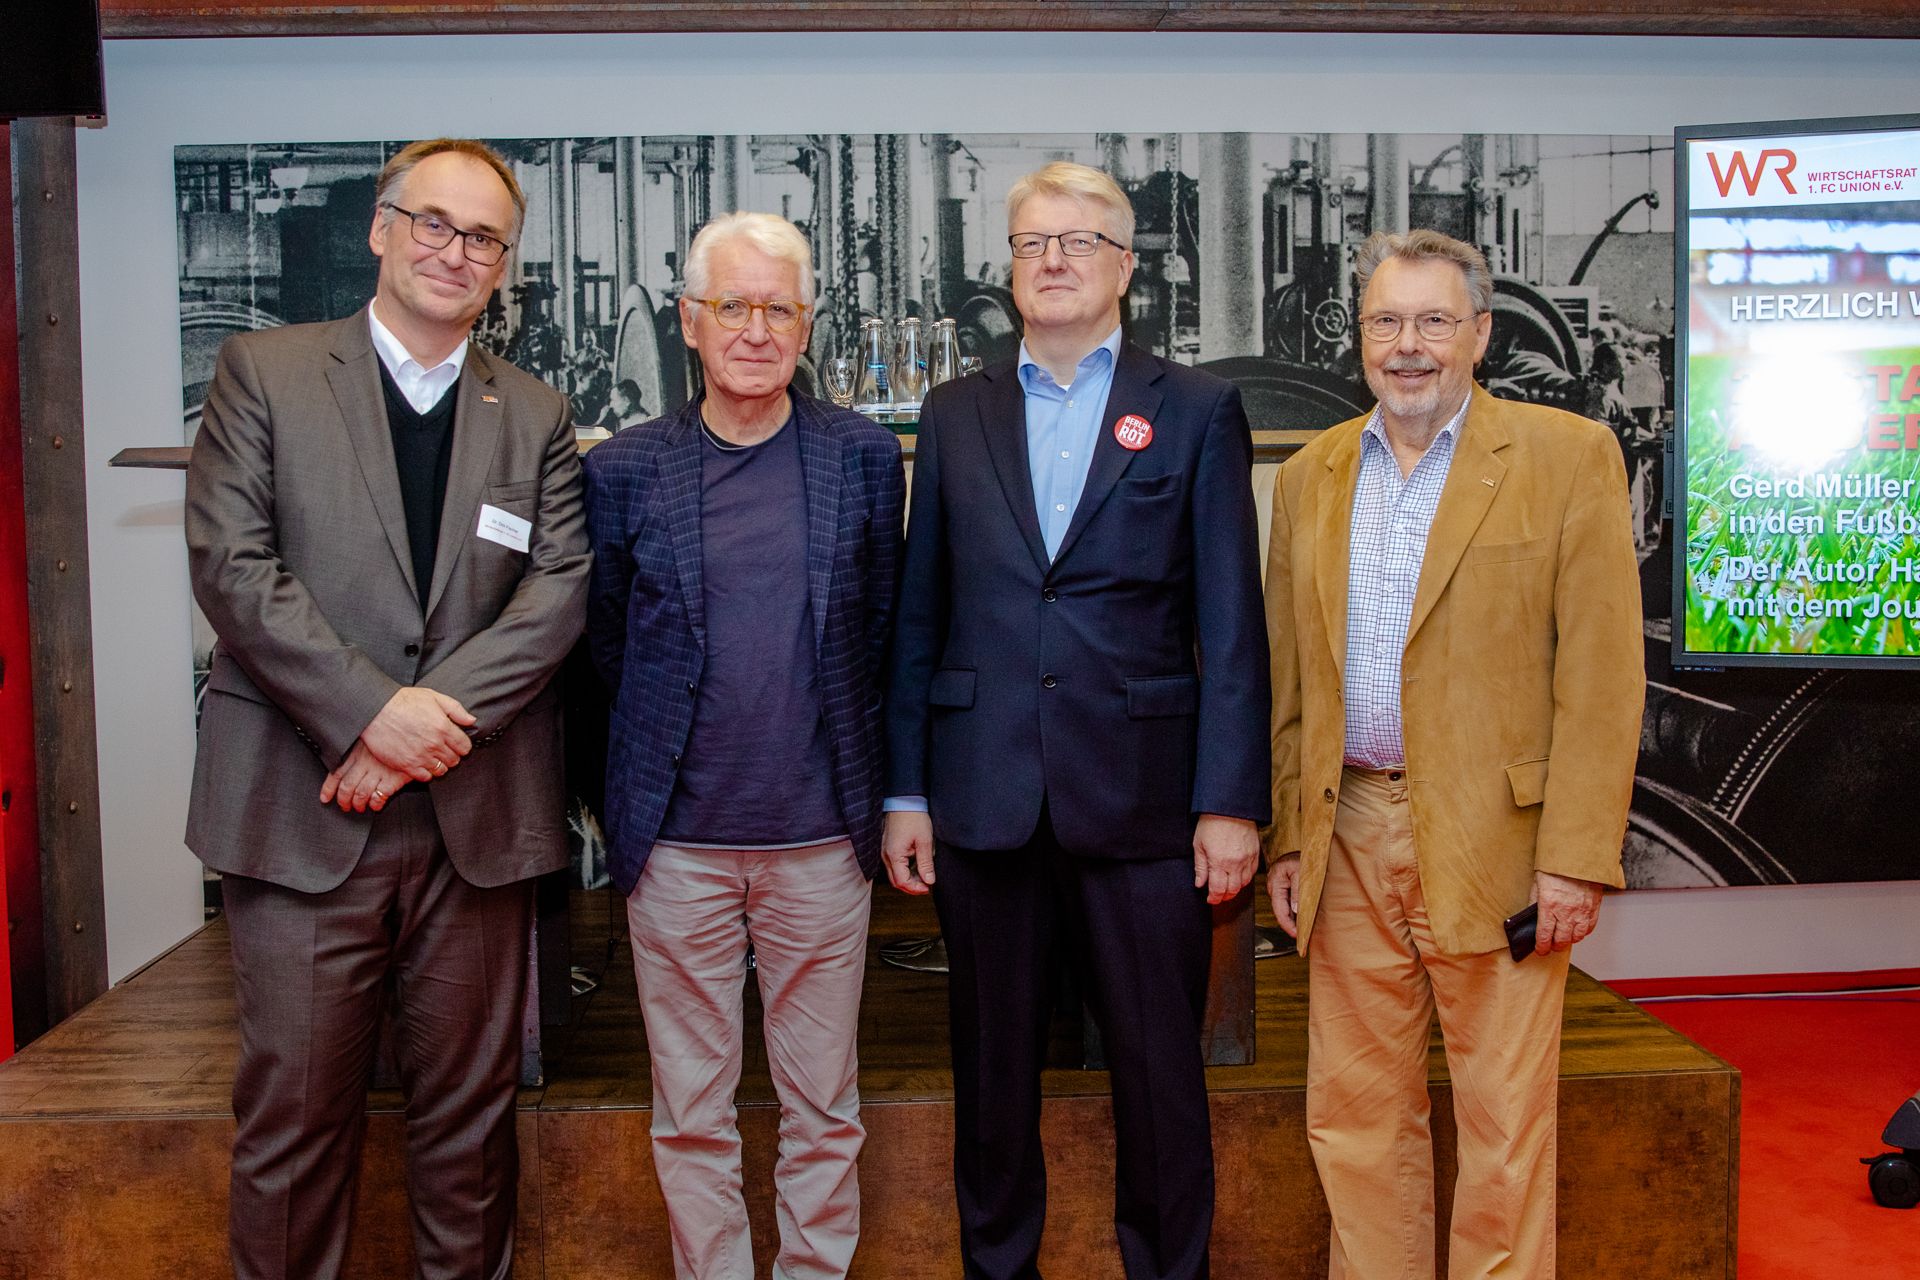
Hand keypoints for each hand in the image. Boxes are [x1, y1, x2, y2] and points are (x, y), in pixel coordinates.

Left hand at [319, 740, 409, 813]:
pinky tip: (376, 805)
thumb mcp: (370, 737)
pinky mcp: (393, 779)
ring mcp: (379, 771)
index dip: (329, 788)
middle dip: (343, 801)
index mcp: (357, 752)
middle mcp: (365, 763)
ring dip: (358, 804)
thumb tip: (345, 762)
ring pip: (360, 794)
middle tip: (345, 806)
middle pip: (346, 787)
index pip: (336, 773)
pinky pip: (379, 797)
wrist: (416, 734)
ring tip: (360, 807)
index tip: (325, 798)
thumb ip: (358, 747)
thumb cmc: (394, 734)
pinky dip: (375, 804)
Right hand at [360, 687, 475, 779]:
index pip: (465, 747)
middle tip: (443, 749)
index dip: (462, 745)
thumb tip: (472, 721)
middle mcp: (435, 744)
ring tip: (433, 757)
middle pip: (454, 760)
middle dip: (452, 755)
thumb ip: (456, 710)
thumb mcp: (433, 696)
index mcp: (444, 727)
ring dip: (440, 765)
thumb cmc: (403, 701)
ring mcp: (421, 756)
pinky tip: (421, 763)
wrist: (374, 710)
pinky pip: (425, 777)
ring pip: (441, 770)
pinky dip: (426, 772)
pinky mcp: (406, 765)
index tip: (455, 743)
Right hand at [882, 810, 936, 894]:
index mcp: (894, 855)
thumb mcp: (924, 841)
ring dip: (909, 879)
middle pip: (896, 881)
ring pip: (895, 874)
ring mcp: (885, 851)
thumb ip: (926, 863)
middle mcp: (886, 855)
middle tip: (927, 885)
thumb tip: (929, 881)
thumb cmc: (913, 817)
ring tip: (924, 876)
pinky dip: (905, 870)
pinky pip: (895, 865)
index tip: (928, 888)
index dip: (915, 889)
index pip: (902, 881)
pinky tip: (917, 867)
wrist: (904, 800)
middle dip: (912, 887)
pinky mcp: (888, 847)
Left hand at [1192, 813, 1258, 905]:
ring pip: (1244, 883)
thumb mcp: (1198, 844)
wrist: (1230, 807)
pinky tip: (1238, 877)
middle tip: (1218, 897)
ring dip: (1235, 889)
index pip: (1218, 889)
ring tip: (1227, 888)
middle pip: (1232, 890)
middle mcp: (1235, 863)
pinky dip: (1245, 879)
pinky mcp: (1255, 853)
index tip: (1210, 900)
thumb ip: (1200, 867)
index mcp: (1218, 862)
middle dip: (1224, 897)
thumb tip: (1200, 883)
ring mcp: (1247, 859)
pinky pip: (1252, 873)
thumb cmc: (1212, 823)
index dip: (1214, 898)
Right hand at [1268, 852, 1301, 936]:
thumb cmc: (1303, 857)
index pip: (1279, 909)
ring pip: (1283, 907)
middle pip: (1280, 910)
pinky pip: (1286, 901)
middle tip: (1301, 937)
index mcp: (1276, 882)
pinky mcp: (1283, 885)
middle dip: (1290, 924)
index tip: (1297, 935)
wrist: (1306, 846)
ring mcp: (1277, 885)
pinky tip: (1300, 917)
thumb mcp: (1301, 873)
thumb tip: (1295, 910)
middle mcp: (1274, 885)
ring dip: (1292, 918)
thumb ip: (1297, 891)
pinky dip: (1293, 910)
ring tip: (1302, 929)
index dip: (1287, 925)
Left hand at [1531, 870, 1603, 953]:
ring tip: (1564, 937)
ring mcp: (1582, 911)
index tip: (1540, 950)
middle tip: (1551, 945)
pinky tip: (1577, 930)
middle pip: (1561, 940)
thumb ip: (1534, 902)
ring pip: (1577, 937)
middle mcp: (1566, 911)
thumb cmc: (1556, 867)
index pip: (1544, 935)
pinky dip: (1583, 932)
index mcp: (1549, 905)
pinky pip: (1590, 928)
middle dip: (1555, 946)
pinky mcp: (1594, 908)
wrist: (1578, 855)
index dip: (1542, 946)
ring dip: (1569, 940)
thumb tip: (1531, 917)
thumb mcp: (1537, 884)